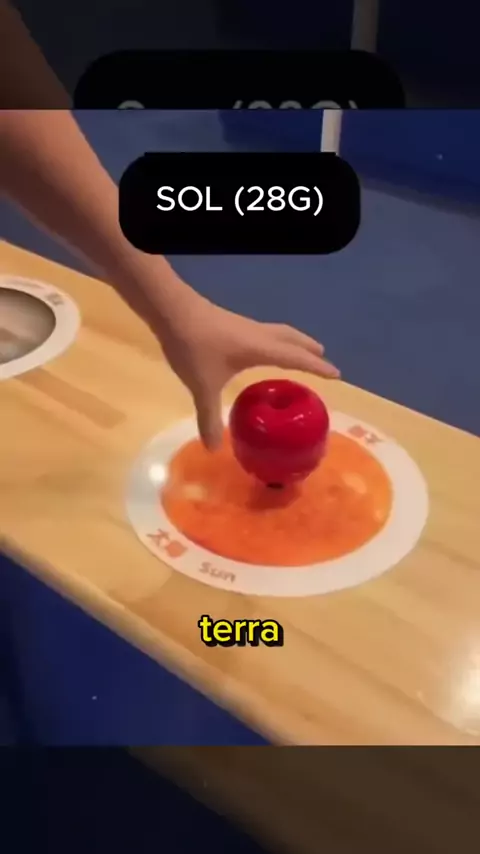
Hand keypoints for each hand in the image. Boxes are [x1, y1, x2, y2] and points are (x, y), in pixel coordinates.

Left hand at [156, 292, 339, 449]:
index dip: (316, 367)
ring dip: (294, 341)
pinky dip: (275, 340)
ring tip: (301, 350)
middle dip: (309, 350)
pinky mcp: (232, 323)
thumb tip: (212, 448)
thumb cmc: (193, 345)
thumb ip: (209, 415)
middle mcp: (258, 335)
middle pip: (292, 339)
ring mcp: (245, 326)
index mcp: (259, 348)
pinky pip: (264, 333)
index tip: (337, 374)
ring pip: (278, 332)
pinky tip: (262, 349)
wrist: (170, 310)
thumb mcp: (202, 385)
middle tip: (323, 359)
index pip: (295, 358)